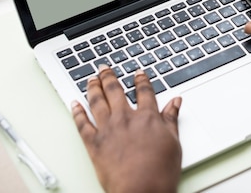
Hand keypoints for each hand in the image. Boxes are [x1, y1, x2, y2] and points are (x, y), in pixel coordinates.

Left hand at [72, 66, 181, 192]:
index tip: (138, 73)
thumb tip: (175, 102)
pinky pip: (82, 124)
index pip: (144, 91)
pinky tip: (75, 104)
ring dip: (93, 88)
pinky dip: (77, 112)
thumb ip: (172, 119)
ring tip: (91, 79)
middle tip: (105, 68)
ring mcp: (108, 130)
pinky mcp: (94, 144)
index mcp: (147, 117)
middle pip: (115, 91)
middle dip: (109, 77)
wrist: (141, 191)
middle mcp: (125, 119)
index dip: (141, 80)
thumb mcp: (174, 142)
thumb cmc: (159, 172)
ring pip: (97, 102)